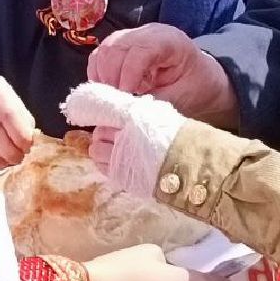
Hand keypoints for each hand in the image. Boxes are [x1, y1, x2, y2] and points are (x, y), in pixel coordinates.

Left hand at [61, 84, 188, 196]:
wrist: (185, 166)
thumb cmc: (174, 138)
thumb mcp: (158, 114)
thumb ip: (139, 109)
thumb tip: (125, 105)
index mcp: (132, 117)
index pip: (106, 111)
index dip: (106, 115)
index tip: (109, 118)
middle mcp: (122, 135)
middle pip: (98, 131)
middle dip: (103, 132)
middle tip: (114, 135)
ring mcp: (118, 156)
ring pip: (94, 149)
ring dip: (100, 148)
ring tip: (113, 149)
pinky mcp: (118, 175)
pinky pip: (100, 166)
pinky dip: (103, 162)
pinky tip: (115, 161)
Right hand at [88, 25, 239, 127]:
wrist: (202, 76)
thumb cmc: (197, 85)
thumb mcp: (182, 97)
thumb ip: (155, 104)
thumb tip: (127, 114)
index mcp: (170, 41)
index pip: (140, 51)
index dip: (128, 74)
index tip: (125, 97)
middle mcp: (148, 33)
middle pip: (116, 46)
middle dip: (110, 77)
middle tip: (115, 103)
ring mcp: (134, 36)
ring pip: (104, 49)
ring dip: (101, 76)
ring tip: (110, 99)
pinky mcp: (122, 46)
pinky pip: (101, 55)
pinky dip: (98, 74)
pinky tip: (107, 91)